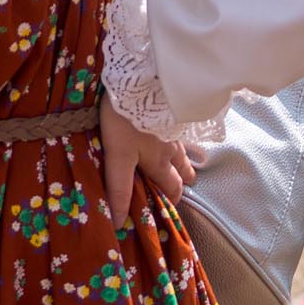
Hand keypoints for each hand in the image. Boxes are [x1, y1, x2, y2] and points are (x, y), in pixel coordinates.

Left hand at [99, 95, 196, 223]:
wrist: (141, 81)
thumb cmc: (127, 122)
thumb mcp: (118, 158)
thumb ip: (119, 189)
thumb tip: (119, 222)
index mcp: (160, 163)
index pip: (172, 187)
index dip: (172, 199)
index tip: (171, 206)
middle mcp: (171, 149)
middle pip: (182, 169)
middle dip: (183, 180)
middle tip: (182, 185)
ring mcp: (173, 128)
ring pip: (184, 149)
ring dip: (185, 160)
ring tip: (185, 165)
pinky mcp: (170, 110)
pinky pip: (181, 129)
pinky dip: (181, 137)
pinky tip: (177, 131)